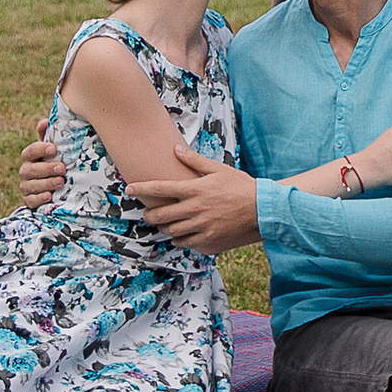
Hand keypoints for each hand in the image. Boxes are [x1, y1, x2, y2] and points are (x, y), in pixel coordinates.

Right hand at [17, 117, 66, 212]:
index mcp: (29, 156)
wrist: (52, 185)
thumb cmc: (52, 162)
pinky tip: (49, 196)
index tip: (54, 148)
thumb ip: (48, 136)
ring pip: (32, 185)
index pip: (31, 151)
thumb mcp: (51, 149)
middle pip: (31, 169)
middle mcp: (25, 171)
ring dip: (47, 183)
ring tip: (61, 181)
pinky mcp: (28, 200)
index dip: (41, 149)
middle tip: (62, 168)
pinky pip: (31, 200)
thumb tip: (45, 121)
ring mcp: (25, 186)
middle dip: (47, 168)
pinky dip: (40, 198)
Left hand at [128, 144, 262, 253]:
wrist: (262, 210)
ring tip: (163, 224)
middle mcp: (195, 210)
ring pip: (172, 231)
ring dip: (164, 228)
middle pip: (162, 215)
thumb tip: (176, 149)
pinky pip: (186, 243)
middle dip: (150, 215)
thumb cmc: (240, 186)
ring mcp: (201, 228)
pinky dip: (180, 239)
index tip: (129, 188)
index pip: (161, 189)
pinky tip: (181, 234)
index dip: (142, 189)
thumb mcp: (218, 169)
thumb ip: (194, 161)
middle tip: (146, 214)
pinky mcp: (208, 242)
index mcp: (195, 190)